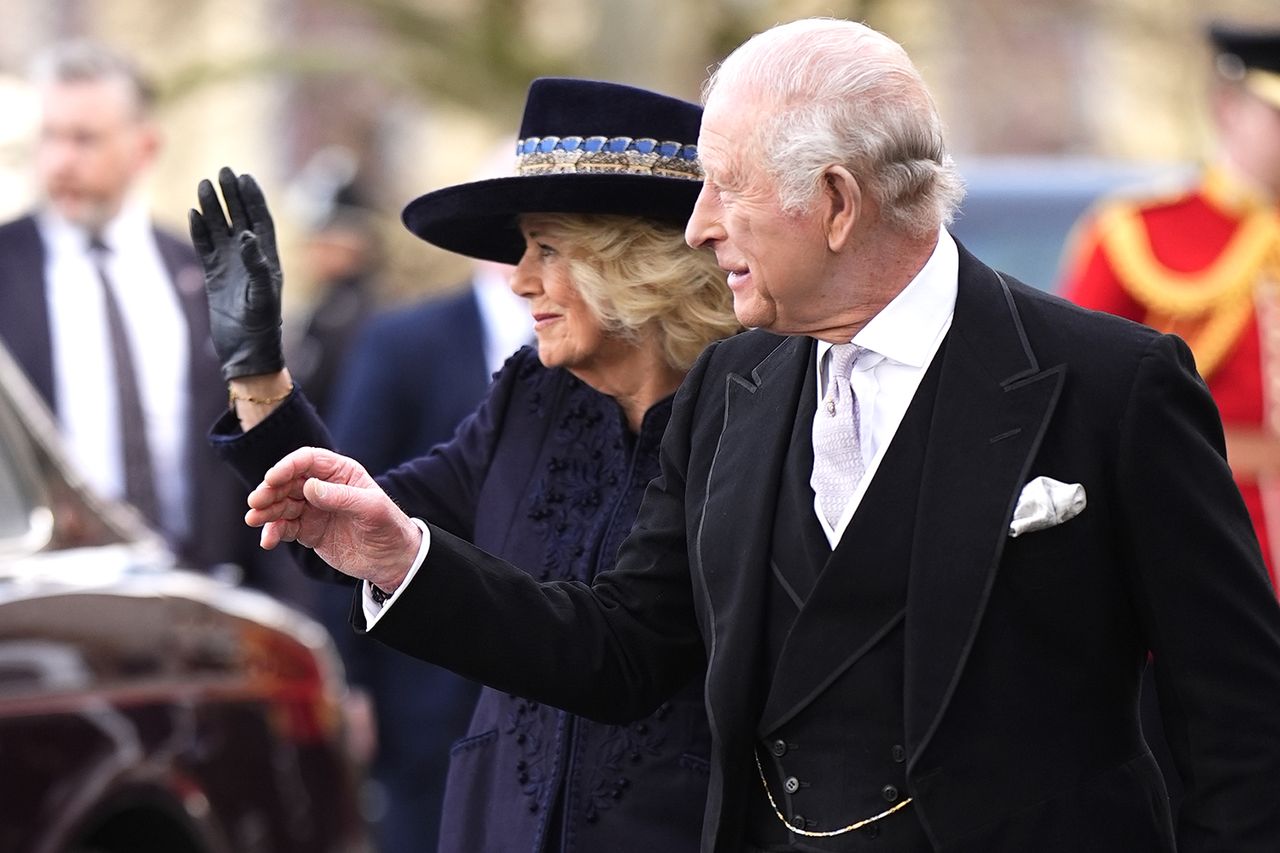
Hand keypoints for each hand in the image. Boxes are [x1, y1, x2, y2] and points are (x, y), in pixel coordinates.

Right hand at [189, 166, 284, 380]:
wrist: (246, 350)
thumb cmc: (262, 324)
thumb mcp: (262, 294)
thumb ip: (256, 264)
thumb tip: (244, 235)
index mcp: (268, 258)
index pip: (260, 220)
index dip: (253, 198)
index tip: (245, 176)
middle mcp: (250, 258)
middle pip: (240, 218)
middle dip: (232, 195)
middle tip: (223, 171)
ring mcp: (231, 266)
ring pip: (220, 229)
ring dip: (213, 208)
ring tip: (204, 185)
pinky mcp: (214, 276)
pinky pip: (205, 247)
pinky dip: (199, 231)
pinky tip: (193, 213)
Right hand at [246, 446, 421, 590]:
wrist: (393, 560)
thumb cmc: (388, 527)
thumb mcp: (371, 509)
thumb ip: (341, 497)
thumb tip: (308, 487)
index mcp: (340, 472)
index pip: (308, 461)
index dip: (287, 467)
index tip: (272, 479)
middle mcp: (323, 487)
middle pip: (288, 481)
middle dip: (270, 490)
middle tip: (256, 502)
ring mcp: (313, 509)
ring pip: (282, 504)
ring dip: (266, 511)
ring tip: (253, 519)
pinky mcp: (308, 531)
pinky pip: (285, 528)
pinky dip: (273, 532)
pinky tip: (268, 540)